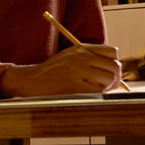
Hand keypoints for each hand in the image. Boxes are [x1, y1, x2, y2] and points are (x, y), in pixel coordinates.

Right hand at [0, 44, 120, 97]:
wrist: (28, 81)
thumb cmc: (51, 73)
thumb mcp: (69, 58)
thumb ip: (90, 60)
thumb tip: (116, 73)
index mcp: (80, 49)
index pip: (112, 52)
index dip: (113, 64)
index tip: (106, 72)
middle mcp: (81, 57)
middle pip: (114, 67)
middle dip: (113, 79)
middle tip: (103, 86)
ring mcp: (77, 70)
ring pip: (109, 80)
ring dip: (104, 87)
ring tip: (90, 89)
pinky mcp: (75, 86)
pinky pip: (99, 92)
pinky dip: (95, 95)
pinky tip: (83, 93)